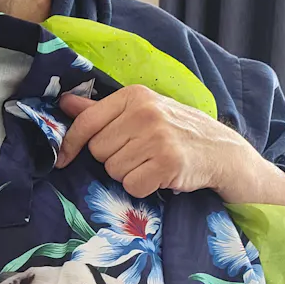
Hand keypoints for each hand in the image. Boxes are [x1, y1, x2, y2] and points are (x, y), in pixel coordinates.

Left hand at [56, 86, 284, 205]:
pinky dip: (143, 187)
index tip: (62, 160)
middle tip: (140, 154)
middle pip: (98, 151)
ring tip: (152, 164)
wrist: (223, 152)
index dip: (70, 145)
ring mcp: (158, 137)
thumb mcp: (141, 112)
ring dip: (129, 174)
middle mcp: (145, 112)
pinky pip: (133, 186)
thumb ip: (101, 110)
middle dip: (114, 159)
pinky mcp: (168, 163)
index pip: (86, 122)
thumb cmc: (177, 131)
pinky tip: (160, 177)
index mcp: (135, 95)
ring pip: (114, 170)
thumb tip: (63, 103)